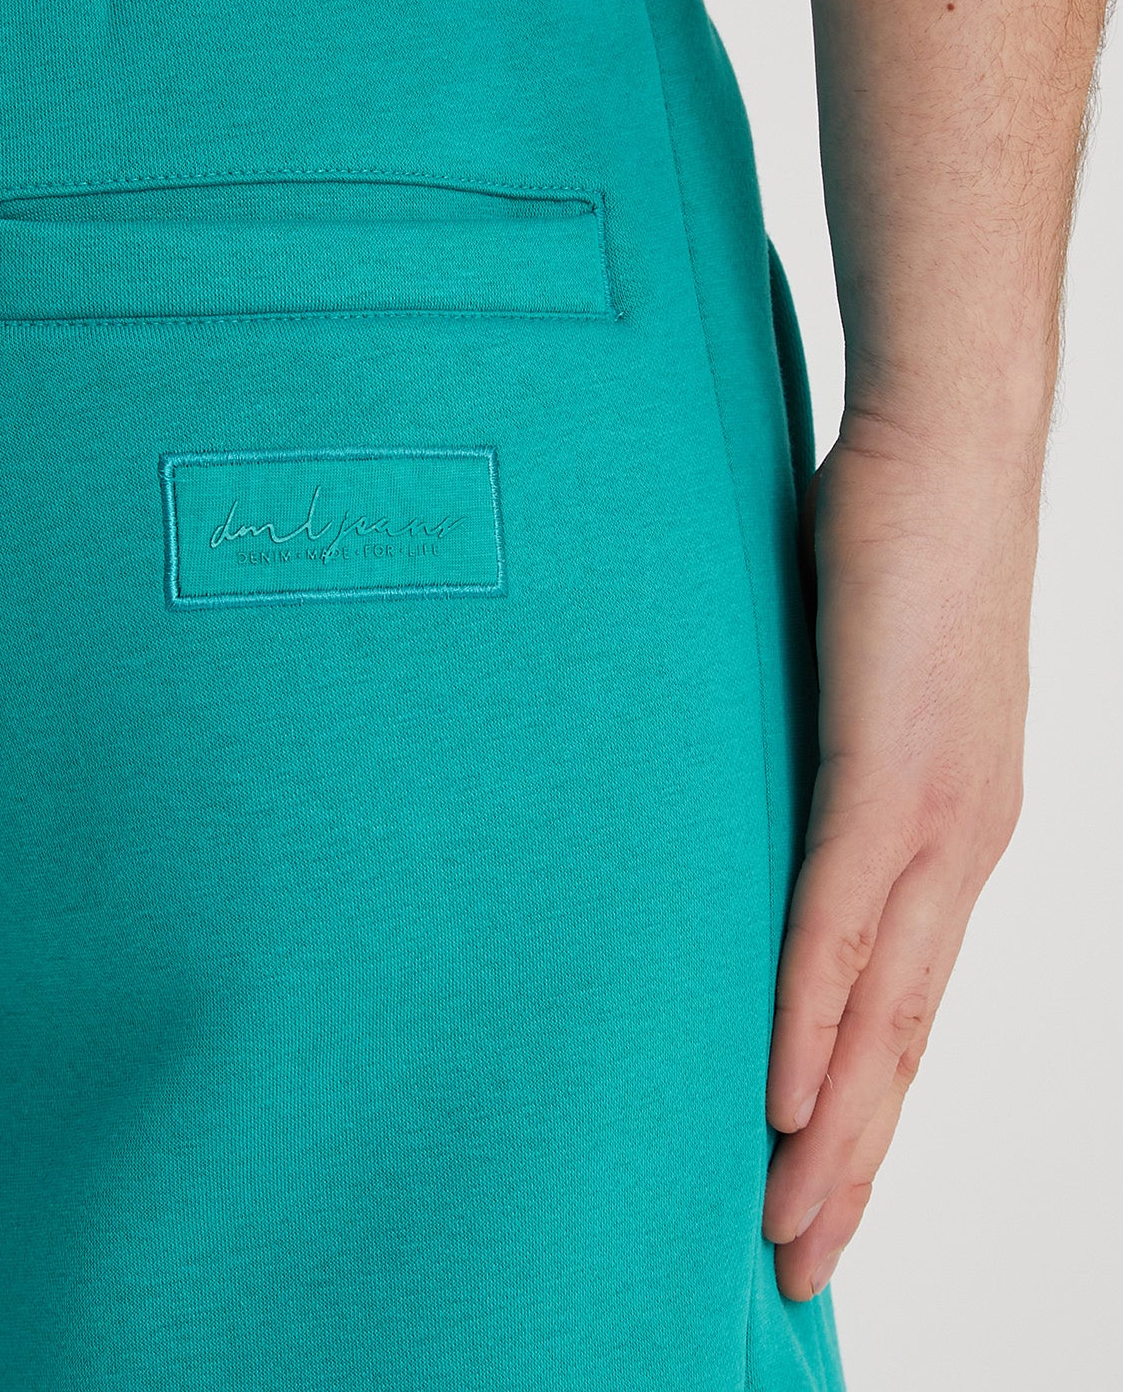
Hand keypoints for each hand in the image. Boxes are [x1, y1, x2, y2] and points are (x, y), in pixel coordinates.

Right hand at [762, 406, 1043, 1298]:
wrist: (946, 452)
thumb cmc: (898, 558)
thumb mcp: (858, 693)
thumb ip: (822, 773)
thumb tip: (750, 818)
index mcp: (957, 836)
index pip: (909, 1008)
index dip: (868, 1117)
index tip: (821, 1195)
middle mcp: (965, 848)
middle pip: (903, 1043)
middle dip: (853, 1167)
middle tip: (798, 1265)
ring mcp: (935, 816)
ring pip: (882, 1010)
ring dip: (832, 1130)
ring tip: (789, 1226)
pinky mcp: (890, 770)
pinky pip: (843, 920)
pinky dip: (811, 1017)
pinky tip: (782, 1099)